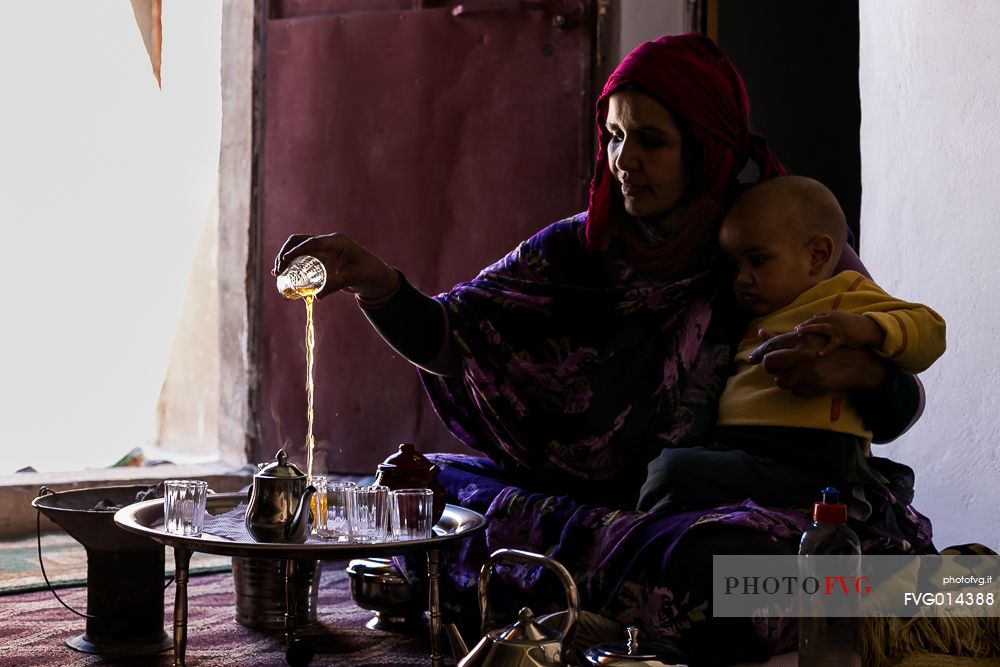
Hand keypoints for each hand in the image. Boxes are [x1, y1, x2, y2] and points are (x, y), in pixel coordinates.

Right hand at [272, 233, 398, 299]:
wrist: (375, 276)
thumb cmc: (368, 273)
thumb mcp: (352, 278)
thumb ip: (335, 285)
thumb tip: (317, 296)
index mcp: (335, 242)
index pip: (311, 242)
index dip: (296, 251)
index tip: (284, 260)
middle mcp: (327, 243)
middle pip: (300, 241)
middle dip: (285, 253)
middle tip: (278, 270)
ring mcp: (323, 250)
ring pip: (298, 249)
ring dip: (286, 258)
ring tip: (277, 273)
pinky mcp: (322, 259)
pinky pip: (303, 259)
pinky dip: (293, 265)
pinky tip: (285, 275)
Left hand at [748, 330, 886, 395]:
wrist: (858, 364)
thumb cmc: (829, 349)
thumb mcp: (808, 338)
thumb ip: (783, 338)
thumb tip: (760, 333)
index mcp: (801, 339)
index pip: (770, 345)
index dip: (758, 353)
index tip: (752, 358)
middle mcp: (803, 355)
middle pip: (770, 363)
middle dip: (768, 367)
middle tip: (772, 368)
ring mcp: (809, 372)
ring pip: (780, 381)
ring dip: (784, 379)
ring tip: (794, 374)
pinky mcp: (815, 386)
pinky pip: (794, 391)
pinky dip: (797, 388)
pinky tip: (806, 381)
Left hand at [793, 311, 884, 356]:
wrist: (868, 328)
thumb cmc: (851, 326)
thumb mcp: (838, 321)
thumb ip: (826, 323)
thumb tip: (813, 327)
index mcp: (831, 315)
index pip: (815, 318)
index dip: (806, 323)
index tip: (797, 329)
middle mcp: (832, 319)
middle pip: (814, 321)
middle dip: (804, 326)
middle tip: (795, 331)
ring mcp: (837, 327)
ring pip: (821, 328)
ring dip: (809, 330)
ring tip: (799, 334)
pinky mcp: (843, 336)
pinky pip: (833, 343)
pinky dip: (826, 349)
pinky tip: (819, 355)